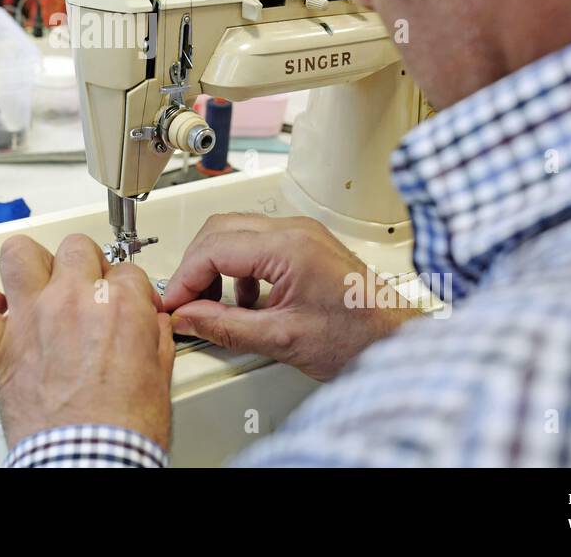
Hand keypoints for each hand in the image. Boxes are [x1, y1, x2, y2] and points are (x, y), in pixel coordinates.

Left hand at [0, 233, 175, 448]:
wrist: (89, 460)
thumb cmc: (123, 431)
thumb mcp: (161, 377)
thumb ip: (155, 338)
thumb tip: (152, 325)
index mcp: (119, 305)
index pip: (126, 271)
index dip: (126, 288)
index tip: (123, 303)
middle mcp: (73, 301)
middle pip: (76, 249)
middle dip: (85, 266)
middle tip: (86, 290)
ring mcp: (31, 318)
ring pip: (19, 254)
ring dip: (30, 265)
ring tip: (37, 283)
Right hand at [160, 214, 417, 380]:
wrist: (395, 341)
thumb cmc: (357, 338)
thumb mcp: (280, 339)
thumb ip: (225, 327)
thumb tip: (188, 318)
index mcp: (289, 246)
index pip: (214, 248)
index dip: (186, 278)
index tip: (175, 304)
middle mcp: (295, 230)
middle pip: (219, 229)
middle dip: (195, 266)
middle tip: (186, 302)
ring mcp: (302, 233)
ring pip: (235, 232)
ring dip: (214, 264)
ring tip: (213, 303)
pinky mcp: (306, 244)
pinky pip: (256, 242)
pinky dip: (238, 268)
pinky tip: (244, 301)